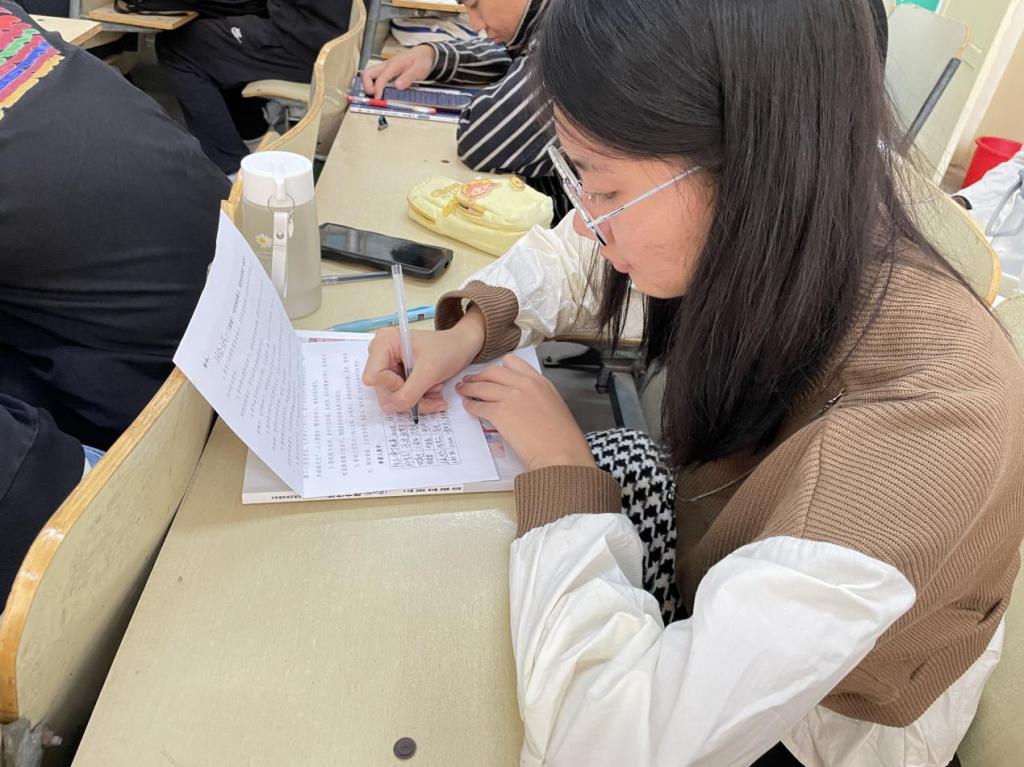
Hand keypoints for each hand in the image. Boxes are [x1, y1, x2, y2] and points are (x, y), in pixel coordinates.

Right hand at [361, 46, 435, 96]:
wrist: (424, 54)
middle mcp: (386, 66)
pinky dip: (374, 86)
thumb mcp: (419, 70)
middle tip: (375, 97)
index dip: (378, 89)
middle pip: (367, 74)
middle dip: (367, 87)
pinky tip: (381, 93)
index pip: (380, 78)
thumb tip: (398, 86)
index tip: (378, 99)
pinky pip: (375, 78)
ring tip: (377, 96)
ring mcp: (385, 69)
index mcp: (394, 65)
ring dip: (369, 86)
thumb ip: (408, 78)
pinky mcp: (386, 72)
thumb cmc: (422, 61)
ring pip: (369, 75)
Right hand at [362, 310, 484, 412]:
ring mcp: (389, 366)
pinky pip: (402, 397)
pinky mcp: (398, 375)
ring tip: (437, 390)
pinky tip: (434, 391)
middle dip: (410, 396)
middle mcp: (382, 353)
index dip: (393, 387)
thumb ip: (408, 392)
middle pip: (383, 390)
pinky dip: (420, 398)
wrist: (463, 347)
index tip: (416, 381)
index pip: (374, 377)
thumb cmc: (448, 350)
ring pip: (394, 398)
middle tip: (433, 392)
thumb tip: (389, 408)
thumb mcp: (429, 372)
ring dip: (418, 399)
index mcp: (384, 343)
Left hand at [456, 355, 595, 471]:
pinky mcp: (499, 413)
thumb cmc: (562, 436)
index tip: (493, 372)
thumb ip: (538, 395)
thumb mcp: (554, 404)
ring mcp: (510, 397)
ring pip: (482, 386)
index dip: (500, 367)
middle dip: (479, 376)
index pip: (513, 362)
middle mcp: (524, 384)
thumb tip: (524, 400)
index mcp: (539, 381)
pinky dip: (471, 406)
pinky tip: (468, 407)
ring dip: (469, 388)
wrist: (559, 452)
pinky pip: (479, 405)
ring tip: (463, 390)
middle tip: (472, 380)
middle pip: (493, 372)